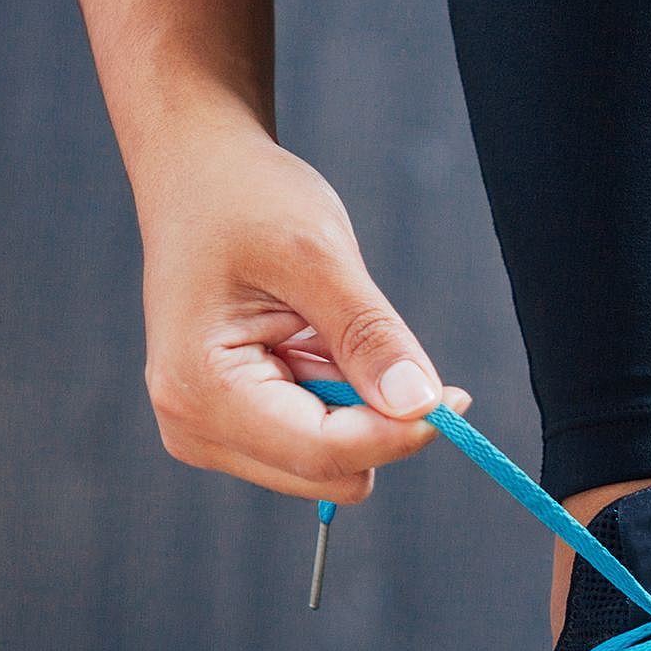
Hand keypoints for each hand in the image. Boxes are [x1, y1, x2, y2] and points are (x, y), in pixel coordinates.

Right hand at [136, 129, 466, 503]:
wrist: (198, 177)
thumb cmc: (243, 201)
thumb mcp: (317, 254)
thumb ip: (370, 336)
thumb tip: (421, 406)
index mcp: (199, 388)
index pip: (325, 452)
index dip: (400, 434)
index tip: (457, 399)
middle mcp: (194, 426)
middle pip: (329, 472)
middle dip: (372, 421)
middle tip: (373, 341)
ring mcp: (208, 432)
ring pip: (328, 466)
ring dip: (352, 408)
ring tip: (319, 332)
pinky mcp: (233, 428)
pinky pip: (316, 444)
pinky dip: (336, 402)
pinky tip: (310, 346)